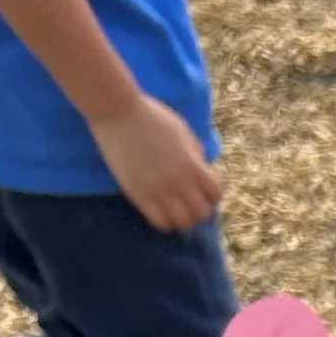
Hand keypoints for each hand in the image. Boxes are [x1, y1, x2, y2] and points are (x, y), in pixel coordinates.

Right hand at [91, 96, 223, 233]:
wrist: (119, 113)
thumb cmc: (153, 117)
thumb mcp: (184, 132)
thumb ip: (196, 155)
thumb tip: (201, 171)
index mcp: (194, 165)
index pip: (216, 194)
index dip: (213, 194)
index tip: (203, 188)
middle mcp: (180, 182)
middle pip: (202, 213)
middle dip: (200, 209)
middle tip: (190, 201)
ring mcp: (159, 191)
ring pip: (182, 223)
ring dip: (183, 219)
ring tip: (176, 209)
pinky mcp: (139, 196)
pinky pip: (159, 223)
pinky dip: (165, 222)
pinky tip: (161, 210)